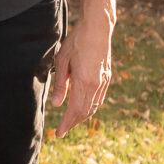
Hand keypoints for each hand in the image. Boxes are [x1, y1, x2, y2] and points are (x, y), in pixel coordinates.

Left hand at [51, 19, 112, 136]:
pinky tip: (82, 108)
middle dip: (73, 123)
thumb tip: (56, 105)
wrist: (98, 29)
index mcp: (84, 82)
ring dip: (82, 116)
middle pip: (85, 112)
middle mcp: (97, 85)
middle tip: (62, 131)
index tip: (58, 133)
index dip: (66, 123)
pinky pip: (99, 99)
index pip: (75, 110)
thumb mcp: (62, 62)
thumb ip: (60, 85)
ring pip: (94, 107)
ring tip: (70, 122)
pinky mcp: (107, 78)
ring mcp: (104, 82)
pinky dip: (90, 107)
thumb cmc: (76, 43)